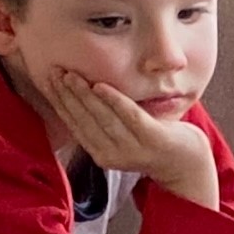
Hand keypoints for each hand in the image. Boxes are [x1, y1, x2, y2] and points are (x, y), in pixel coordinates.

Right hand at [46, 70, 217, 209]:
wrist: (186, 162)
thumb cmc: (151, 140)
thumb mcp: (121, 133)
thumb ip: (101, 121)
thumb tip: (76, 93)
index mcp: (101, 153)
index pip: (74, 123)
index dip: (59, 101)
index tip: (47, 79)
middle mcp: (114, 154)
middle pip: (84, 120)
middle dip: (67, 94)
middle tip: (55, 71)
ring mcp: (134, 149)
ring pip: (103, 118)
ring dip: (84, 95)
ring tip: (72, 76)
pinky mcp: (154, 139)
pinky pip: (131, 117)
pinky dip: (115, 101)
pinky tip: (101, 85)